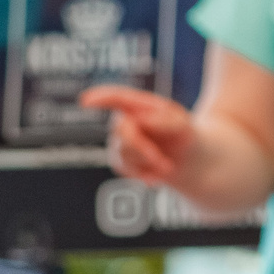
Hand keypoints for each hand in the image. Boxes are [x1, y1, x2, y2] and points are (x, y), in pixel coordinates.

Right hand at [79, 85, 195, 182]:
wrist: (187, 162)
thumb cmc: (183, 136)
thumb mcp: (182, 124)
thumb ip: (164, 120)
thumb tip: (140, 120)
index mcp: (139, 106)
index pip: (117, 98)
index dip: (100, 98)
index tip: (86, 101)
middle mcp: (126, 121)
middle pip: (121, 132)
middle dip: (141, 148)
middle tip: (161, 161)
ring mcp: (120, 141)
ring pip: (122, 153)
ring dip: (148, 163)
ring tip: (166, 166)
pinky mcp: (119, 160)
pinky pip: (124, 169)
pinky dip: (143, 174)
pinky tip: (156, 175)